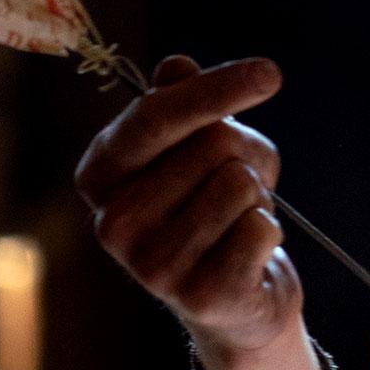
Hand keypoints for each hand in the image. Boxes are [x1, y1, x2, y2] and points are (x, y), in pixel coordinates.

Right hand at [74, 55, 327, 369]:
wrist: (236, 303)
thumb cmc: (214, 208)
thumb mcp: (201, 147)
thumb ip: (185, 104)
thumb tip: (176, 67)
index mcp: (100, 177)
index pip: (155, 115)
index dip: (214, 89)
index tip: (269, 73)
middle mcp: (112, 224)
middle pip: (212, 145)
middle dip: (242, 156)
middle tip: (234, 191)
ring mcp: (151, 266)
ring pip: (240, 184)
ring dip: (256, 197)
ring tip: (237, 223)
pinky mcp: (198, 296)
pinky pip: (261, 227)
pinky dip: (270, 232)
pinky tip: (250, 256)